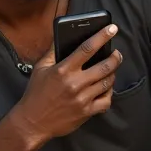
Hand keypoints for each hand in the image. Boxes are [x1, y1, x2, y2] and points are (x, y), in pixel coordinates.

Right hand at [14, 24, 121, 143]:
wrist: (33, 122)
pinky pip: (106, 101)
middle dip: (115, 57)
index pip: (87, 48)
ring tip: (111, 70)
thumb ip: (53, 52)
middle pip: (105, 66)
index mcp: (64, 70)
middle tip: (117, 54)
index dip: (102, 36)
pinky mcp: (86, 112)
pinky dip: (109, 94)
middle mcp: (75, 83)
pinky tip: (106, 89)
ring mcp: (82, 98)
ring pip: (107, 83)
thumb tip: (62, 36)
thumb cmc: (35, 94)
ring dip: (112, 74)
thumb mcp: (40, 69)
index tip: (113, 29)